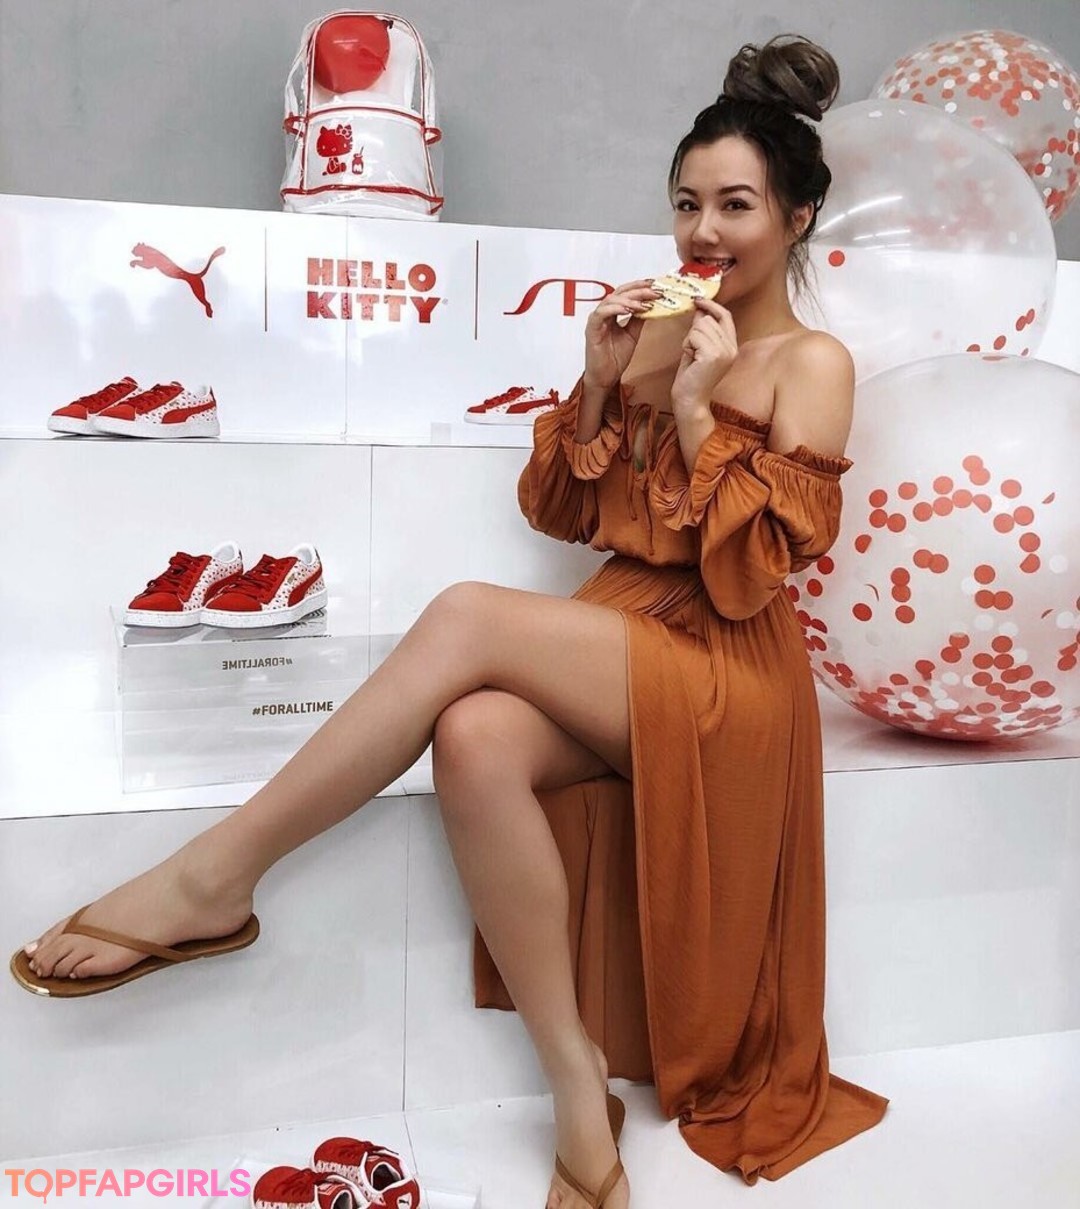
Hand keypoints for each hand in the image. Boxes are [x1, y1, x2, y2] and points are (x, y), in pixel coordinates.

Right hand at [582, 280, 661, 391]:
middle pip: (620, 293)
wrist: (605, 377)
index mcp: (612, 312)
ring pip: (611, 300)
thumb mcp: (633, 335)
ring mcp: (597, 320)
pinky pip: (602, 313)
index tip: (656, 285)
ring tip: (645, 303)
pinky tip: (629, 310)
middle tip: (655, 291)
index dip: (640, 286)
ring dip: (630, 299)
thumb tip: (652, 305)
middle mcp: (604, 313)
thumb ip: (639, 320)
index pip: (625, 292)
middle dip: (639, 290)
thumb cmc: (614, 358)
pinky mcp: (592, 329)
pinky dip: (616, 309)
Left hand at [671, 297, 737, 413]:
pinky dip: (687, 345)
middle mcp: (732, 348)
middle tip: (692, 351)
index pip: (725, 316)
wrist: (690, 401)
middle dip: (694, 332)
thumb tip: (699, 308)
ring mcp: (725, 351)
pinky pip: (694, 335)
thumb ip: (701, 329)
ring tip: (692, 356)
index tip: (697, 300)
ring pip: (700, 326)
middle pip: (708, 320)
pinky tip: (690, 359)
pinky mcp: (714, 355)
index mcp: (732, 346)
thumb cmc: (691, 378)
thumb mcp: (697, 348)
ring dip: (689, 339)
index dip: (711, 306)